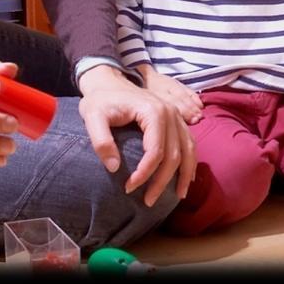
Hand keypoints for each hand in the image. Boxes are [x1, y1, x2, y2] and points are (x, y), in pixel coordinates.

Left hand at [78, 66, 195, 206]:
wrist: (109, 82)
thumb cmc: (100, 100)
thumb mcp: (92, 116)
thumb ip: (101, 141)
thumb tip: (115, 168)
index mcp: (153, 111)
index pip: (156, 151)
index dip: (144, 173)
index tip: (128, 188)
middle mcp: (171, 113)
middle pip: (174, 154)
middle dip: (162, 181)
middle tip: (147, 201)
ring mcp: (177, 115)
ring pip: (188, 150)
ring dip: (183, 175)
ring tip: (177, 196)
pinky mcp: (177, 119)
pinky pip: (190, 143)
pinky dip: (191, 162)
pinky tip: (187, 178)